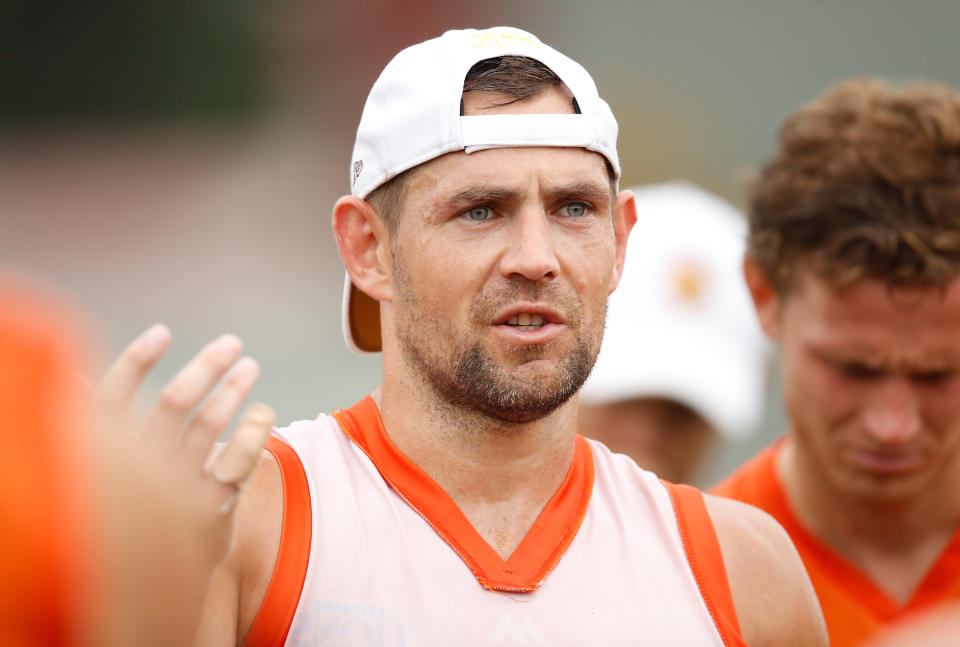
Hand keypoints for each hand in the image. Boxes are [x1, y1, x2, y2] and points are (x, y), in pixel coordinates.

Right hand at [92, 324, 274, 646]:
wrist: (152, 580)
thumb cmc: (129, 509)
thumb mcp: (104, 472)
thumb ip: (96, 427)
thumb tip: (75, 381)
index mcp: (106, 454)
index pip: (113, 396)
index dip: (136, 360)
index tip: (163, 332)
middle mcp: (139, 470)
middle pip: (174, 402)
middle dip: (206, 367)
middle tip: (233, 344)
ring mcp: (176, 490)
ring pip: (211, 427)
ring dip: (235, 391)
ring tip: (250, 368)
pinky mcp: (210, 509)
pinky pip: (240, 463)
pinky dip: (255, 433)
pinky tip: (263, 413)